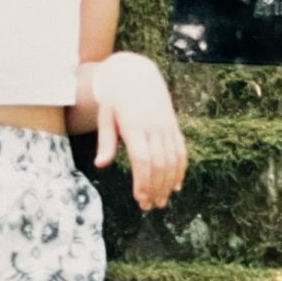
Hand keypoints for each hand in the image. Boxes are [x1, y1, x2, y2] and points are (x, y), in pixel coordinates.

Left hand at [92, 52, 186, 211]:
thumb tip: (100, 165)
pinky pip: (181, 151)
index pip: (142, 160)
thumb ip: (106, 141)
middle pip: (159, 164)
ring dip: (168, 183)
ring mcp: (166, 126)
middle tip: (149, 206)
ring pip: (172, 160)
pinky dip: (180, 170)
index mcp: (135, 126)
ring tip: (161, 201)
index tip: (139, 198)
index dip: (143, 181)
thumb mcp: (105, 116)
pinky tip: (175, 186)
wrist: (136, 74)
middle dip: (155, 187)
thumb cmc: (115, 99)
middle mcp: (154, 127)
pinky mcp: (174, 126)